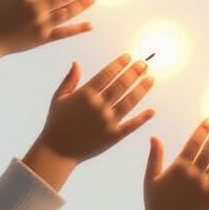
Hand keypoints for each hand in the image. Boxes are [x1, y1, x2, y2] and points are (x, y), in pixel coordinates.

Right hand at [23, 54, 154, 190]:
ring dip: (141, 89)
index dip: (119, 64)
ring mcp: (107, 121)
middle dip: (134, 72)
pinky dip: (143, 118)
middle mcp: (98, 106)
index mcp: (85, 95)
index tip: (128, 56)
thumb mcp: (59, 99)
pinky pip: (131, 125)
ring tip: (151, 78)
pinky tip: (152, 110)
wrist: (56, 152)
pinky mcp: (113, 136)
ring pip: (129, 101)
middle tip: (144, 63)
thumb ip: (69, 80)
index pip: (106, 74)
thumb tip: (77, 62)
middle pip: (121, 85)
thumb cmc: (56, 123)